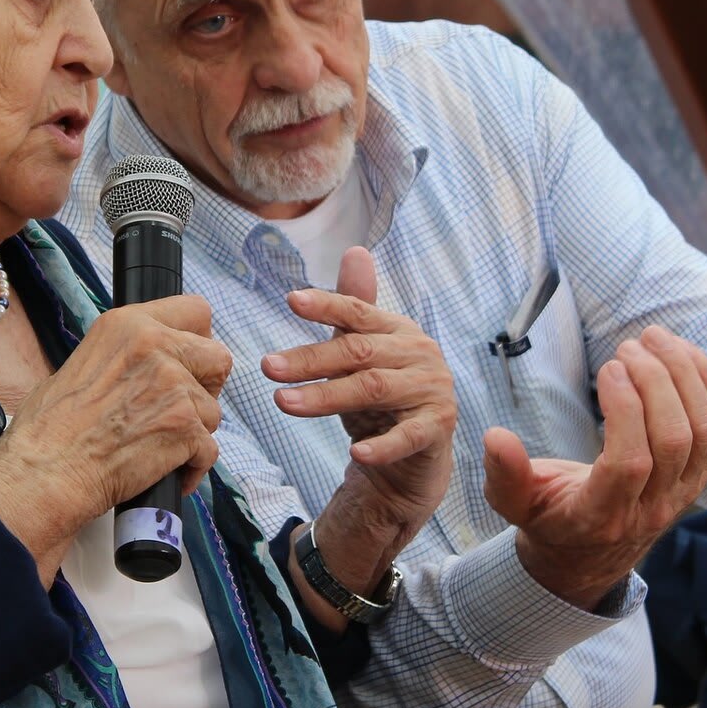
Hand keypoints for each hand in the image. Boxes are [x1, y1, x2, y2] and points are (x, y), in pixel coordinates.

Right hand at [0, 296, 230, 580]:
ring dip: (194, 431)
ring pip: (213, 410)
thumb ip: (126, 354)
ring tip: (159, 446)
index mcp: (128, 324)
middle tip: (182, 408)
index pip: (196, 311)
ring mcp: (174, 385)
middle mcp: (155, 345)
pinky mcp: (184, 426)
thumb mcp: (84, 361)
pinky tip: (169, 473)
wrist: (44, 473)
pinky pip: (209, 449)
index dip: (197, 341)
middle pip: (218, 357)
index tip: (188, 362)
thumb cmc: (49, 428)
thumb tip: (148, 364)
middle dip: (207, 385)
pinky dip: (193, 467)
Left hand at [265, 248, 455, 615]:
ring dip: (326, 396)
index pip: (358, 312)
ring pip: (373, 389)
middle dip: (310, 359)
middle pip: (358, 352)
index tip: (291, 300)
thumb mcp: (362, 354)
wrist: (414, 456)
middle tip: (268, 366)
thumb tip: (355, 250)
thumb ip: (354, 308)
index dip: (327, 305)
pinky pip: (408, 436)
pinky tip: (357, 453)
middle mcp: (419, 353)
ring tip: (283, 403)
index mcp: (398, 329)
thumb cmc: (381, 399)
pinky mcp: (438, 428)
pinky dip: (383, 445)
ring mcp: (432, 390)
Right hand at [483, 327, 706, 610]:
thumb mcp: (514, 505)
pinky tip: (681, 353)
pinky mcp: (701, 473)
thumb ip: (505, 475)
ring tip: (654, 339)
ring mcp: (684, 491)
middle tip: (627, 347)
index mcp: (603, 515)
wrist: (590, 555)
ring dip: (685, 375)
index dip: (626, 411)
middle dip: (656, 382)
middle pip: (674, 440)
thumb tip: (494, 436)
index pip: (629, 463)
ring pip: (705, 430)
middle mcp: (653, 507)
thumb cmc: (548, 520)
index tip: (608, 368)